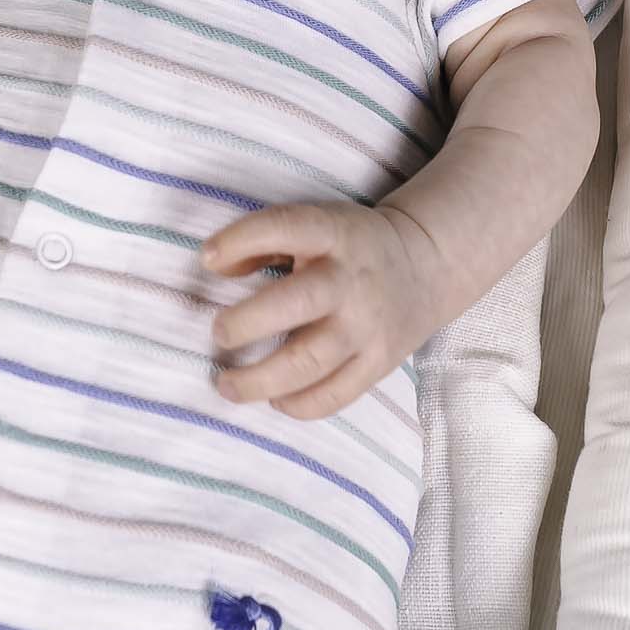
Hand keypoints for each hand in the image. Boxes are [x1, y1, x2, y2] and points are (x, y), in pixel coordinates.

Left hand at [201, 200, 452, 419]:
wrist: (423, 266)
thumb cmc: (348, 246)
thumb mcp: (315, 225)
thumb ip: (264, 240)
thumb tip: (215, 266)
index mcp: (333, 234)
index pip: (284, 227)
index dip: (241, 240)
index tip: (206, 258)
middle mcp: (351, 281)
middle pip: (296, 304)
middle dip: (247, 323)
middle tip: (218, 333)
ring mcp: (367, 327)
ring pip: (311, 362)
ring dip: (260, 380)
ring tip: (227, 384)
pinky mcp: (379, 363)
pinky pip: (335, 395)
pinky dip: (299, 404)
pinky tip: (275, 399)